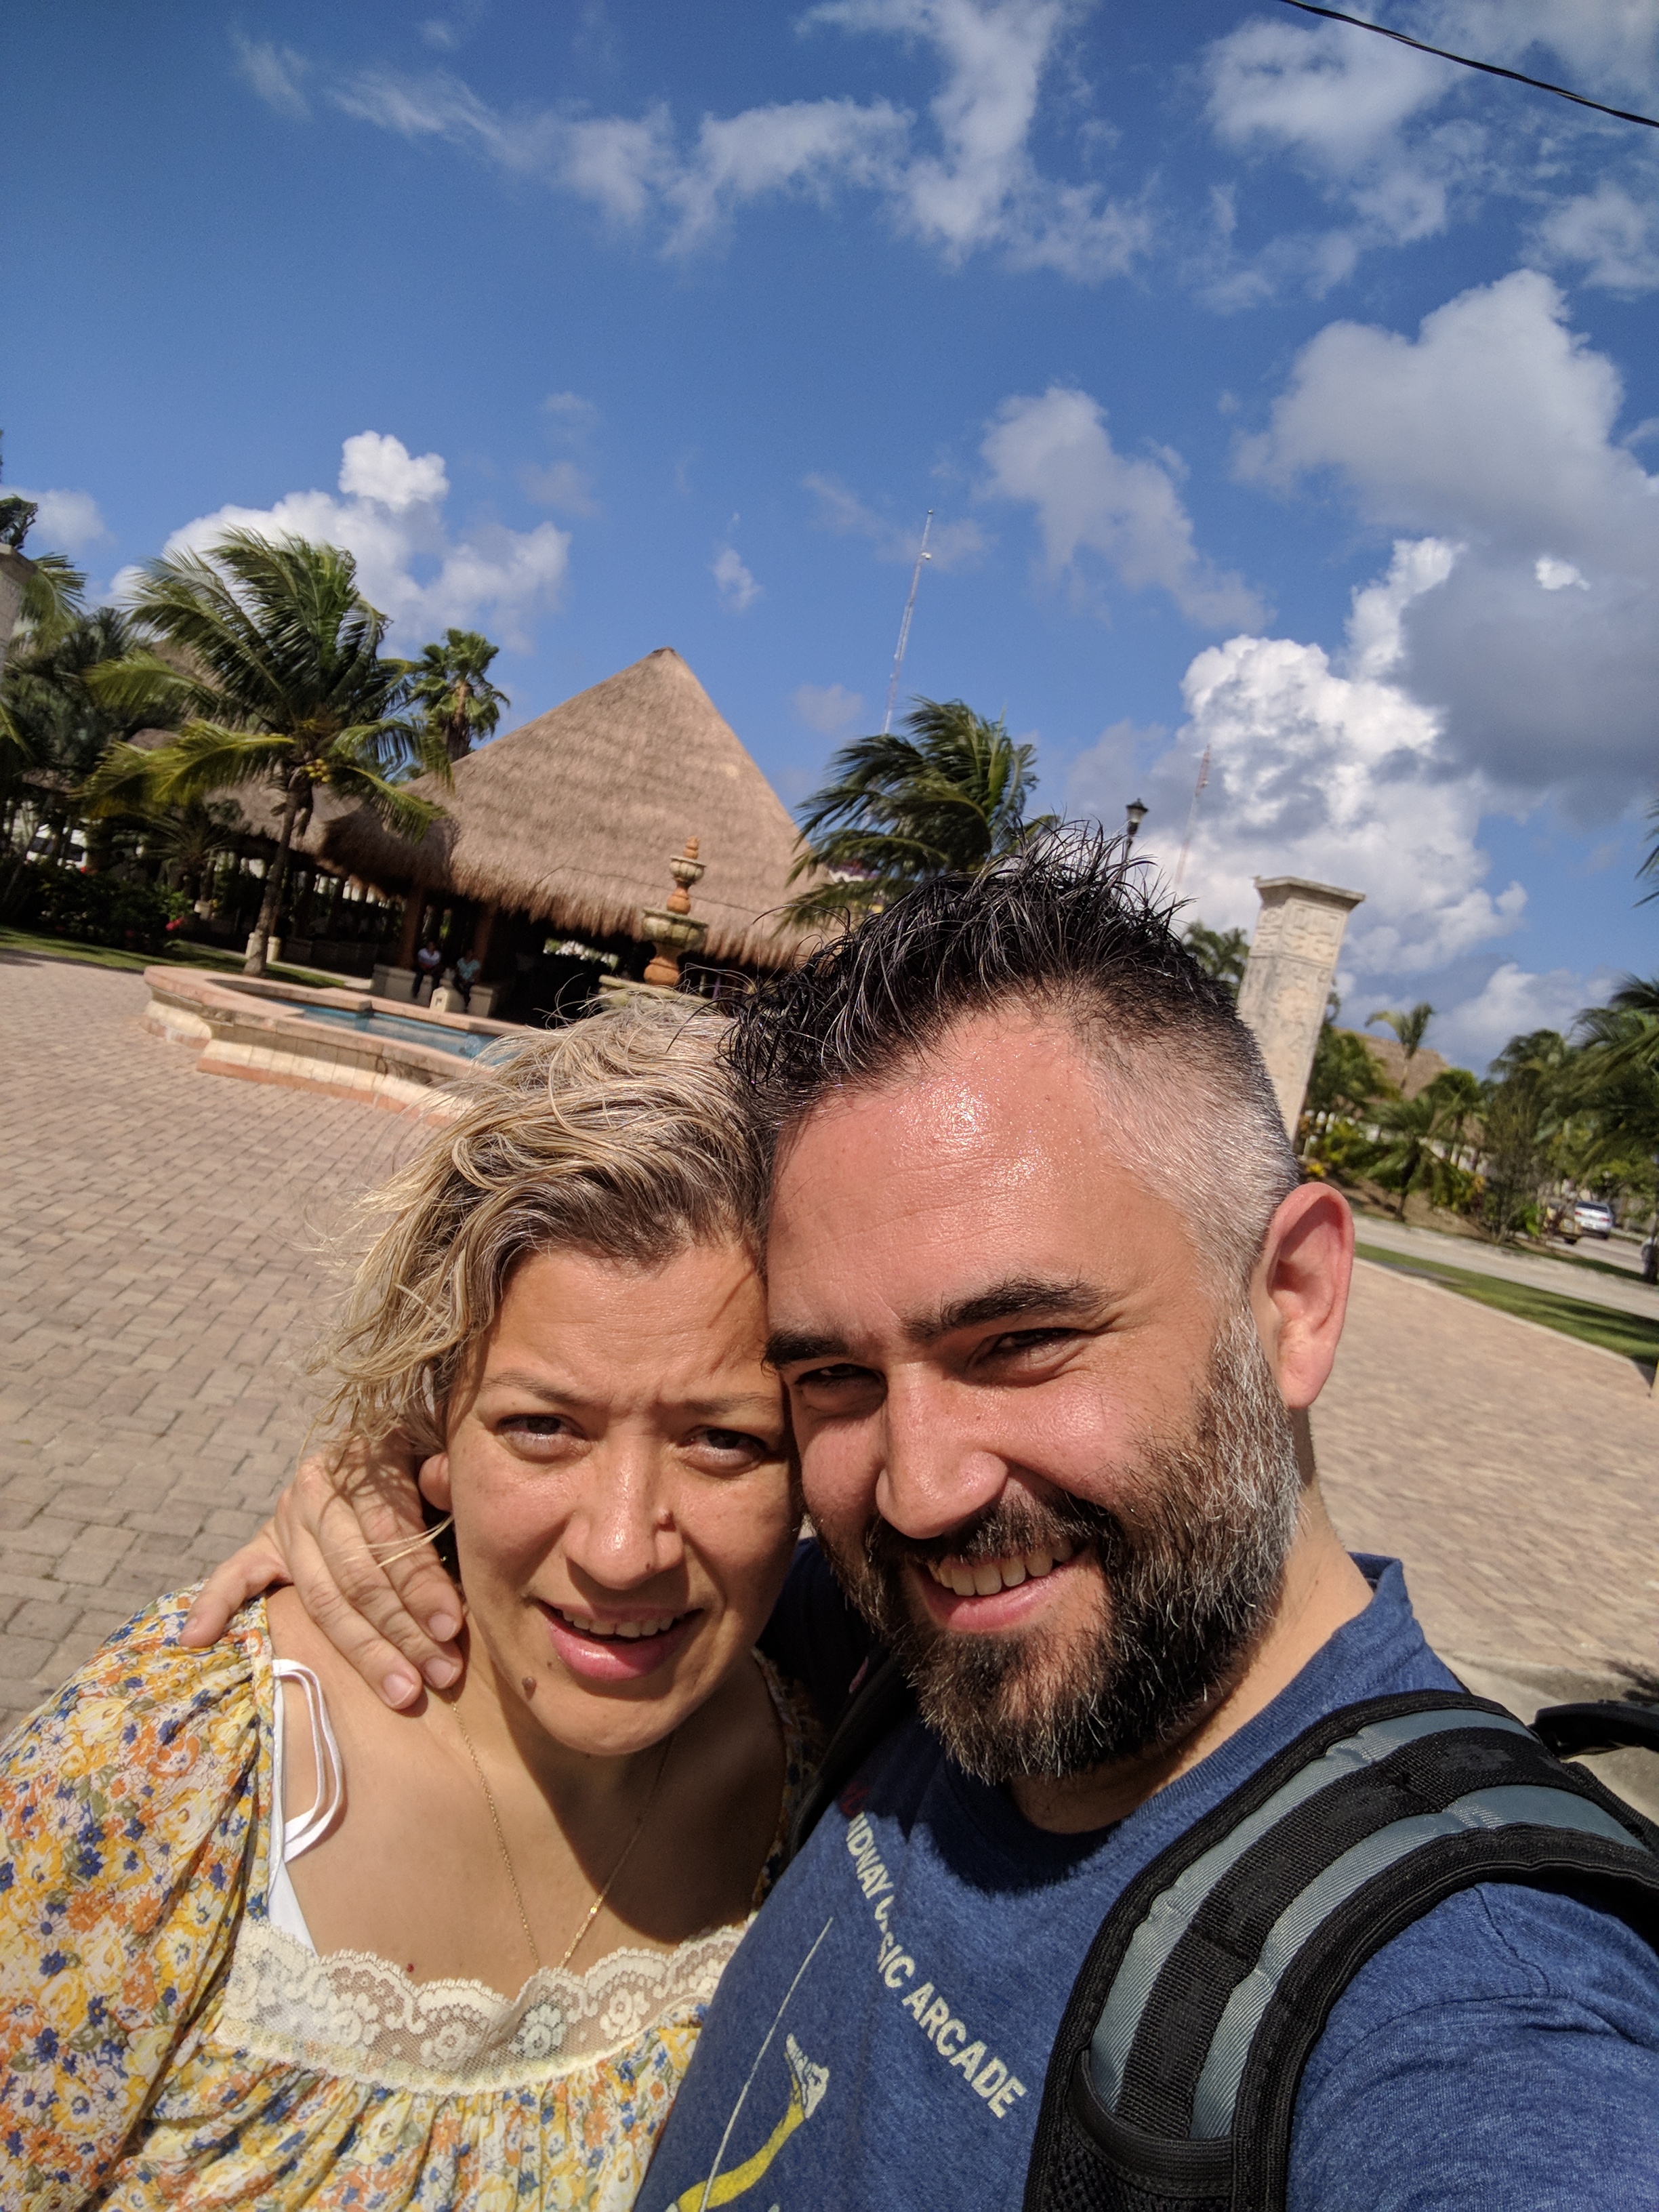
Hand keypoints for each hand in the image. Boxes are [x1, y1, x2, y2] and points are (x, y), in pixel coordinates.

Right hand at [182, 1438, 463, 1706]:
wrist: (378, 1443)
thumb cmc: (422, 1462)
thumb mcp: (439, 1459)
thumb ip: (443, 1476)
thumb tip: (441, 1484)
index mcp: (362, 1461)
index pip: (390, 1532)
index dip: (421, 1583)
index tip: (450, 1626)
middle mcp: (318, 1491)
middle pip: (357, 1577)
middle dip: (402, 1633)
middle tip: (440, 1675)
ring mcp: (286, 1519)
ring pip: (323, 1597)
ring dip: (364, 1650)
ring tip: (402, 1689)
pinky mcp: (264, 1543)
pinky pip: (233, 1575)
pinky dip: (213, 1603)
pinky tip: (197, 1639)